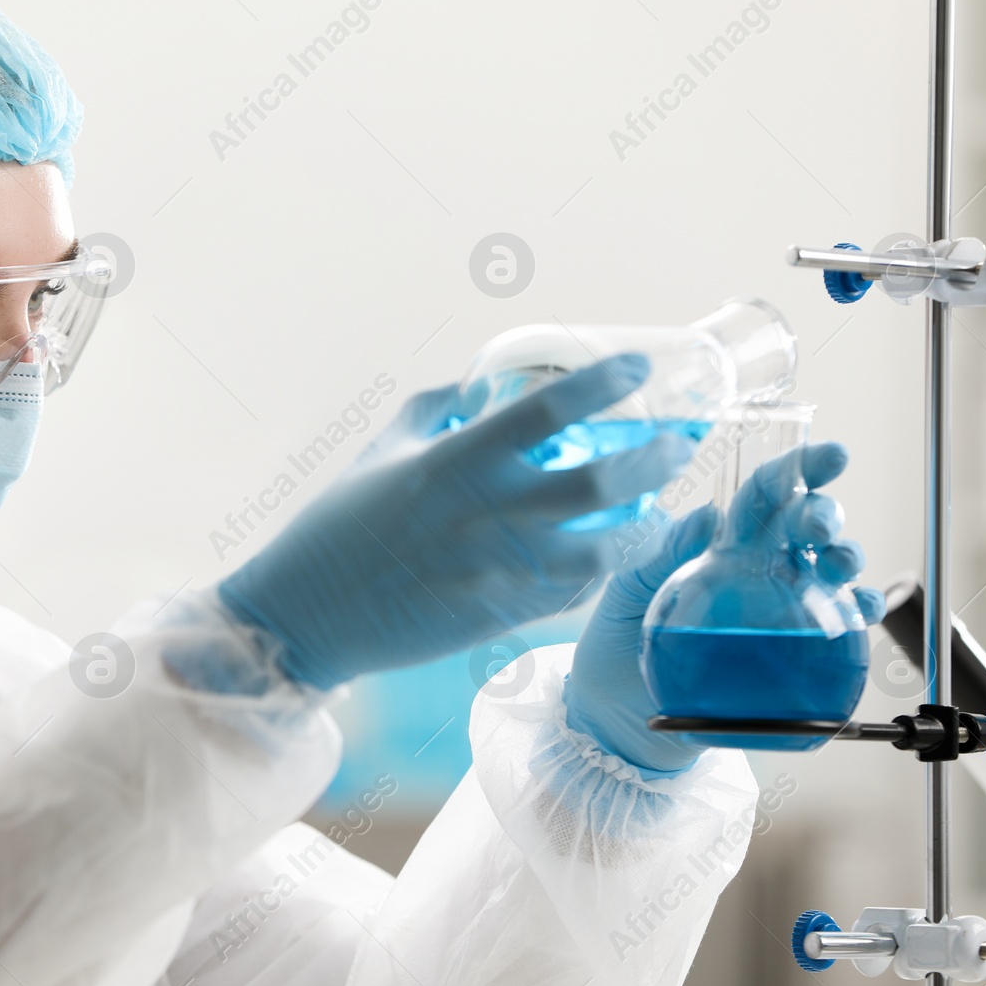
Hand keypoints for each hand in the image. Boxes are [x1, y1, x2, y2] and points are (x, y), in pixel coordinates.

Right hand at [218, 354, 695, 689]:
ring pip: (606, 545)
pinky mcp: (503, 615)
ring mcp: (502, 569)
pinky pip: (576, 590)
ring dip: (640, 523)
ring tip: (654, 507)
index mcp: (457, 458)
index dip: (606, 382)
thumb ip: (437, 408)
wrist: (310, 614)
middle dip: (655, 457)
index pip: (551, 408)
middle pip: (604, 479)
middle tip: (675, 444)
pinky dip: (600, 567)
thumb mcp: (383, 449)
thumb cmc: (339, 526)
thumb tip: (483, 385)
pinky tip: (606, 550)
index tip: (639, 371)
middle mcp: (489, 511)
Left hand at [561, 442, 885, 773]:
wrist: (614, 717)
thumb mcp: (623, 591)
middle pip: (805, 527)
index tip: (830, 457)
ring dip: (848, 557)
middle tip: (819, 526)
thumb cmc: (614, 643)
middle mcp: (757, 570)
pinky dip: (861, 613)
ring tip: (840, 564)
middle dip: (824, 513)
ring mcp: (779, 609)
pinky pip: (839, 627)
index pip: (763, 496)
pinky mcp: (792, 655)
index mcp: (717, 545)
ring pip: (831, 568)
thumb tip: (706, 517)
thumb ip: (659, 554)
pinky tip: (864, 609)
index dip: (798, 470)